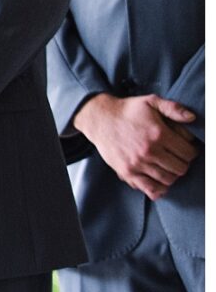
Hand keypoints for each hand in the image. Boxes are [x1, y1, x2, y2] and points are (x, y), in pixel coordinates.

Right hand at [73, 93, 200, 198]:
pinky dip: (160, 188)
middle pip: (180, 168)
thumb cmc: (127, 110)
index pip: (188, 152)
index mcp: (158, 133)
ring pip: (168, 180)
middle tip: (178, 157)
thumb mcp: (150, 102)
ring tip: (168, 166)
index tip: (187, 149)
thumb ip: (173, 108)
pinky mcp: (128, 172)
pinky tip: (159, 179)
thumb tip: (192, 118)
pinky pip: (151, 189)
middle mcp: (149, 150)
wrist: (100, 118)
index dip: (191, 151)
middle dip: (183, 163)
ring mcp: (138, 164)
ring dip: (172, 174)